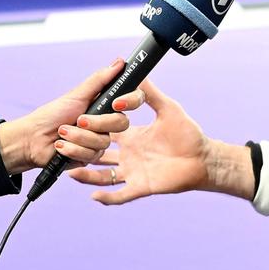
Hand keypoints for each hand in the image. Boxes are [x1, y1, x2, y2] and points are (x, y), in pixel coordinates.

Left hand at [0, 59, 137, 174]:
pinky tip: (61, 146)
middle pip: (121, 123)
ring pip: (103, 141)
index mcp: (104, 106)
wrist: (33, 138)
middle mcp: (105, 124)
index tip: (117, 103)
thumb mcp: (76, 95)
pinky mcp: (89, 158)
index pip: (130, 102)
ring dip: (79, 136)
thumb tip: (119, 62)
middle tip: (79, 119)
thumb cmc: (52, 114)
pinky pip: (91, 155)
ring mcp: (98, 142)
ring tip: (62, 132)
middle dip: (97, 122)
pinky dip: (72, 148)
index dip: (130, 101)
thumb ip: (99, 80)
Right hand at [69, 80, 248, 203]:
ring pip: (104, 177)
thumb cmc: (188, 133)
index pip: (104, 132)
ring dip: (87, 176)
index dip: (90, 128)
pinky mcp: (142, 187)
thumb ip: (151, 93)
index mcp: (130, 137)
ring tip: (71, 173)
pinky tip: (94, 196)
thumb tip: (138, 71)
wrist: (204, 158)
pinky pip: (121, 195)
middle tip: (64, 145)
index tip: (75, 122)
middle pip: (97, 154)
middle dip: (81, 150)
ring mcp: (133, 172)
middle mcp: (128, 155)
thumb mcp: (168, 108)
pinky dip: (107, 198)